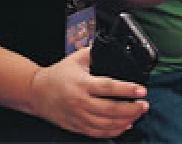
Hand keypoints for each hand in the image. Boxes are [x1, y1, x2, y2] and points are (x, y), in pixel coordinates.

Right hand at [28, 47, 147, 138]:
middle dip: (132, 108)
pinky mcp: (78, 127)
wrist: (37, 92)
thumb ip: (94, 53)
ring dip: (126, 120)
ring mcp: (80, 117)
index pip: (109, 87)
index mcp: (82, 84)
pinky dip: (115, 131)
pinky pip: (100, 133)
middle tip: (144, 104)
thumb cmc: (57, 75)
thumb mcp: (75, 59)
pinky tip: (125, 125)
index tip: (142, 89)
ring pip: (108, 124)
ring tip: (138, 113)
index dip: (127, 89)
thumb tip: (110, 48)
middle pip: (112, 109)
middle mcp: (81, 102)